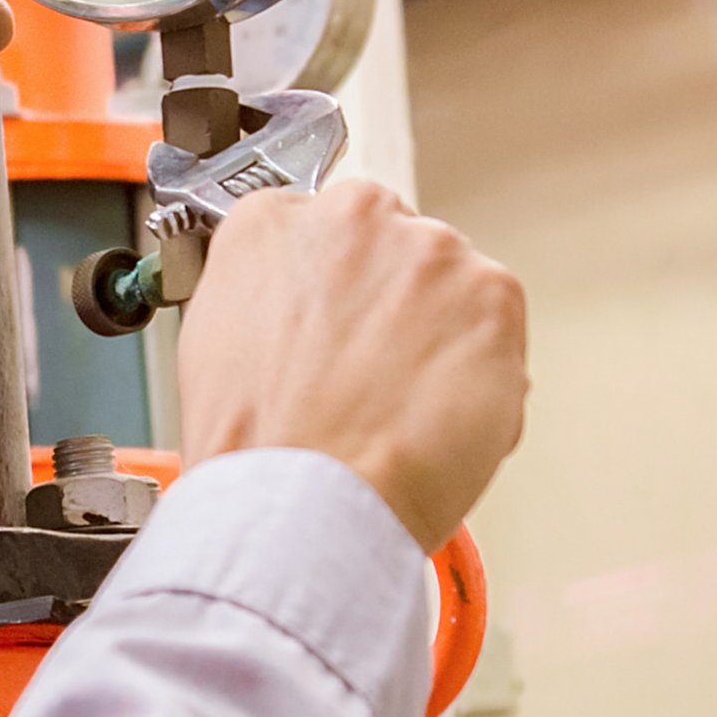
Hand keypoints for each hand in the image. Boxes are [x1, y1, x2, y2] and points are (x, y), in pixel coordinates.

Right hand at [173, 179, 527, 552]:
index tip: (341, 327)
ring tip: (403, 409)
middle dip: (394, 306)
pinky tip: (438, 419)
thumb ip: (270, 296)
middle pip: (395, 249)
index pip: (326, 230)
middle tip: (374, 377)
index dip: (339, 290)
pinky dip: (484, 374)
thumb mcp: (217, 341)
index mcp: (273, 221)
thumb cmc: (258, 447)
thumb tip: (308, 310)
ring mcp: (429, 250)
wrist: (306, 501)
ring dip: (442, 337)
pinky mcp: (494, 294)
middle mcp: (354, 215)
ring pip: (452, 286)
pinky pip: (499, 329)